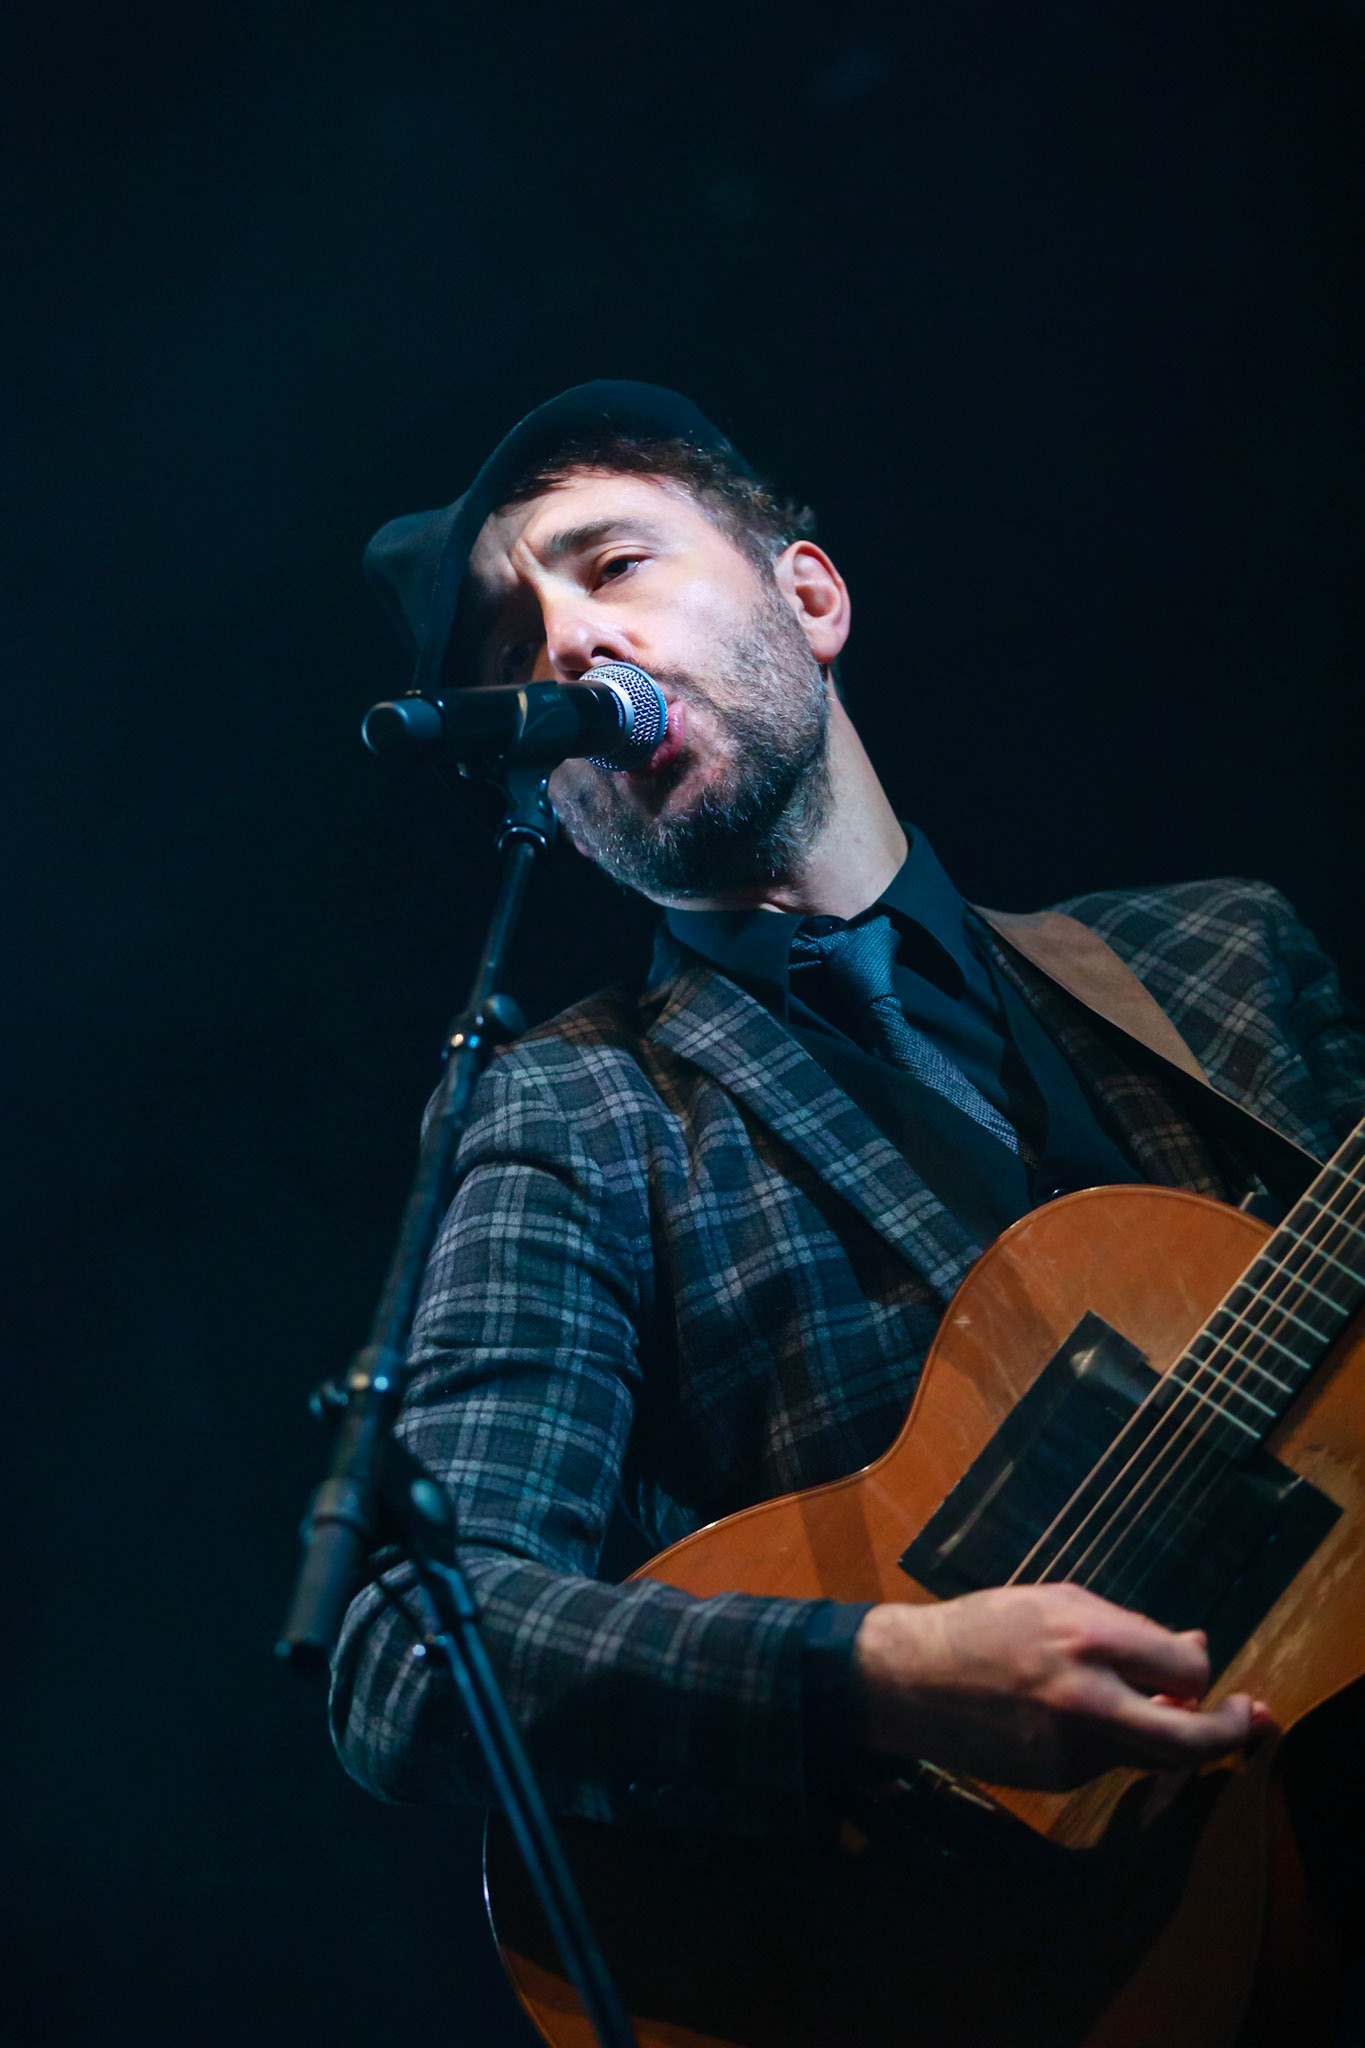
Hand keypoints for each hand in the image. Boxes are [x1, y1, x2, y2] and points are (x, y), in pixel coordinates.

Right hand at [853, 1584, 1269, 1789]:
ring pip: (1151, 1752)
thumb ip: (1128, 1628)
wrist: (913, 1681)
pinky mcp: (1059, 1779)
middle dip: (1230, 1730)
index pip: (1187, 1667)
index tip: (1196, 1662)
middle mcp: (1089, 1701)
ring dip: (1164, 1730)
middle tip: (1247, 1716)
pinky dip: (1112, 1740)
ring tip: (1150, 1701)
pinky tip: (1076, 1714)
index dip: (1199, 1666)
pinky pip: (1109, 1761)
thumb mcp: (1058, 1602)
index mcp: (1089, 1640)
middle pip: (1190, 1739)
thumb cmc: (987, 1626)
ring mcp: (1074, 1749)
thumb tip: (1192, 1646)